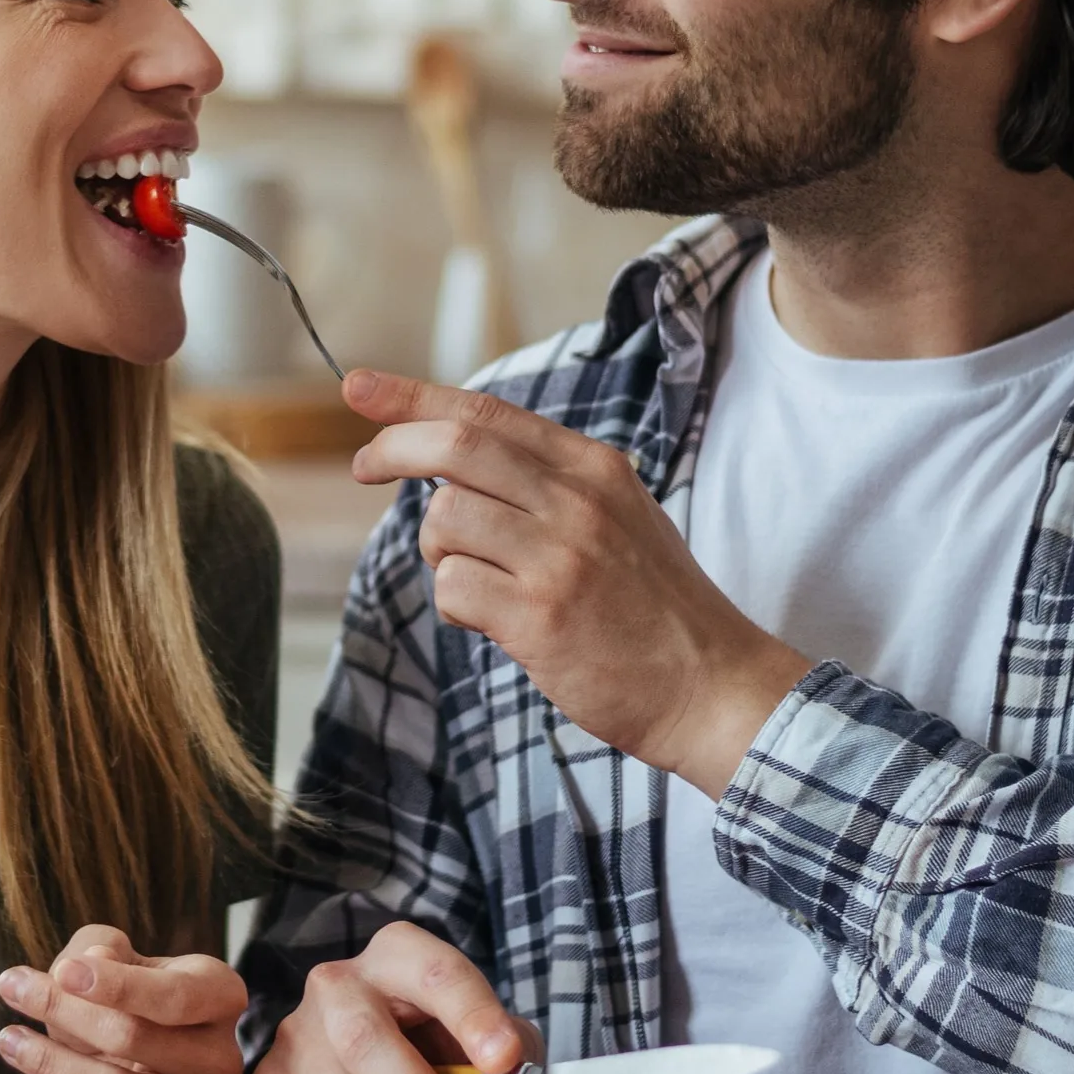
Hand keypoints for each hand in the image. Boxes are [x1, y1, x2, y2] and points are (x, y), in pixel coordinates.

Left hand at [0, 925, 246, 1073]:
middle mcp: (217, 1057)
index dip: (117, 986)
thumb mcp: (115, 952)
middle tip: (14, 988)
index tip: (63, 972)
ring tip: (9, 1038)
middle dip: (65, 1012)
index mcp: (220, 997)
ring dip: (52, 1063)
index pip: (175, 996)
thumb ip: (101, 948)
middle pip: (136, 1038)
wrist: (129, 1044)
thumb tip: (92, 964)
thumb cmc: (125, 991)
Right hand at [252, 920, 536, 1073]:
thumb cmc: (437, 1040)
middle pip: (365, 1043)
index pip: (435, 973)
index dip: (472, 1015)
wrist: (371, 1049)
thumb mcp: (485, 1031)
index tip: (504, 1059)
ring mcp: (295, 1037)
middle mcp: (335, 986)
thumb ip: (512, 1052)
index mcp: (397, 955)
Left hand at [345, 369, 809, 796]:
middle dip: (393, 448)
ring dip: (436, 550)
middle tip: (363, 466)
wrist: (713, 687)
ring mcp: (559, 557)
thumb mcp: (619, 515)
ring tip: (476, 579)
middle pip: (455, 446)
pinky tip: (493, 622)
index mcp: (594, 468)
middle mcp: (577, 501)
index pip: (486, 413)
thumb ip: (547, 484)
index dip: (412, 397)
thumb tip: (452, 462)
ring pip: (443, 519)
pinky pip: (453, 586)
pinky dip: (455, 604)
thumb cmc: (654, 606)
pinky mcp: (541, 617)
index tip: (360, 387)